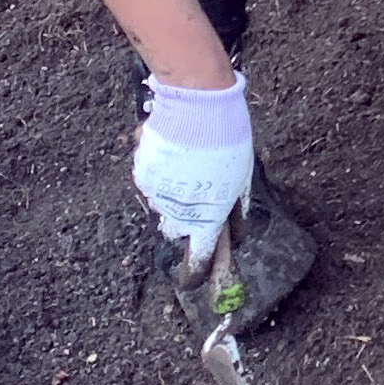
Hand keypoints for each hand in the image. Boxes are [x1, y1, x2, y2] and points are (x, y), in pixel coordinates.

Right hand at [133, 71, 253, 269]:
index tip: (193, 281)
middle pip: (176, 231)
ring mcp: (155, 193)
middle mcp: (177, 212)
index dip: (195, 274)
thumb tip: (235, 236)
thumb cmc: (228, 140)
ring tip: (189, 164)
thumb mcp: (242, 180)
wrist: (197, 103)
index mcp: (206, 218)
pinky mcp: (141, 173)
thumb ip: (235, 211)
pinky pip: (151, 182)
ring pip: (162, 204)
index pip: (198, 259)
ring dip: (173, 194)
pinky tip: (175, 152)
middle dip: (184, 223)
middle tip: (197, 198)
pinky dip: (161, 174)